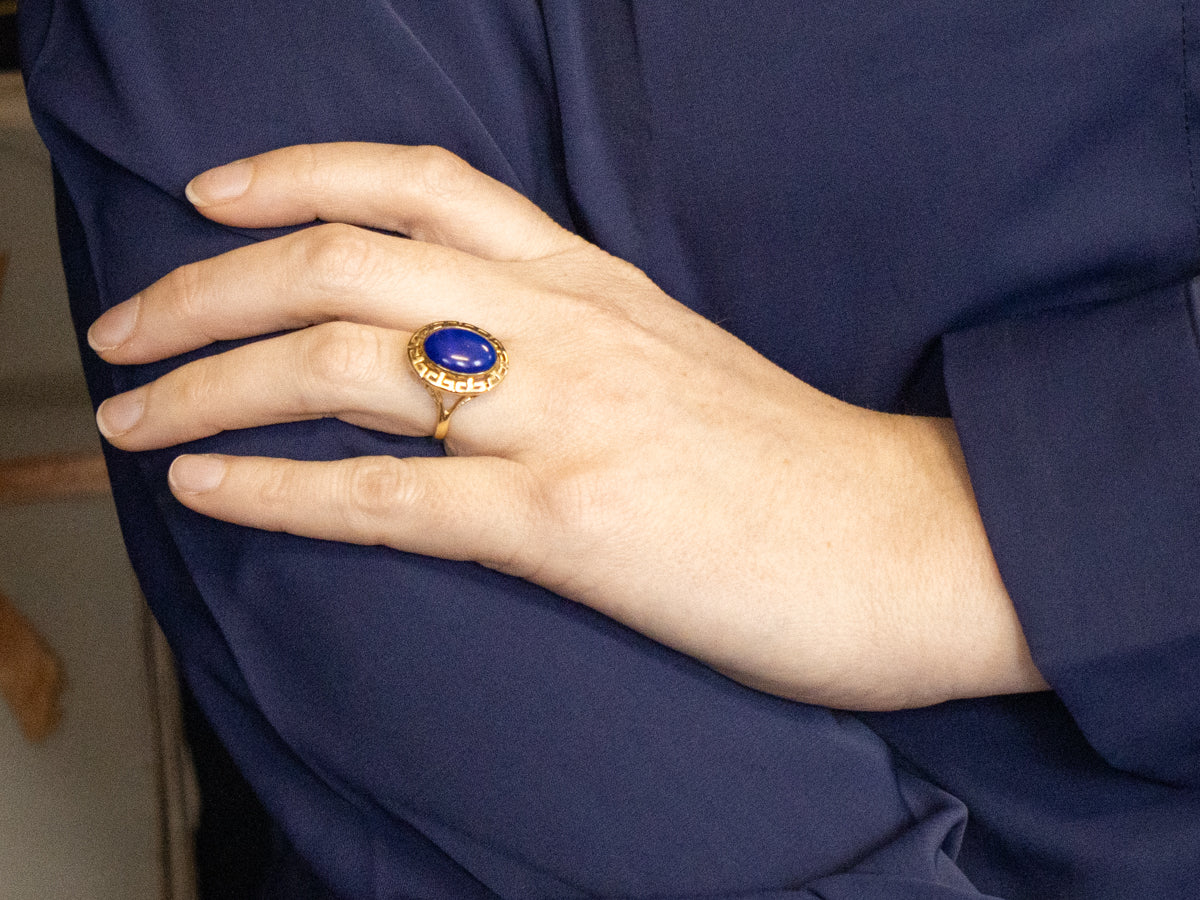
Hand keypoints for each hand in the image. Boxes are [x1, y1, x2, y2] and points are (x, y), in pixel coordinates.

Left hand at [88, 143, 1046, 709]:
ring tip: (129, 408)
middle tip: (123, 323)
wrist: (912, 542)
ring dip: (207, 380)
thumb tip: (482, 357)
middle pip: (344, 262)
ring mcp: (565, 418)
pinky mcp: (568, 523)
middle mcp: (567, 326)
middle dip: (205, 286)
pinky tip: (203, 487)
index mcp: (594, 283)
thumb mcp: (678, 363)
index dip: (298, 173)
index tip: (214, 197)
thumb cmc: (799, 466)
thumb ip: (579, 342)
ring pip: (341, 365)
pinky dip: (275, 489)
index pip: (422, 183)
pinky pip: (386, 496)